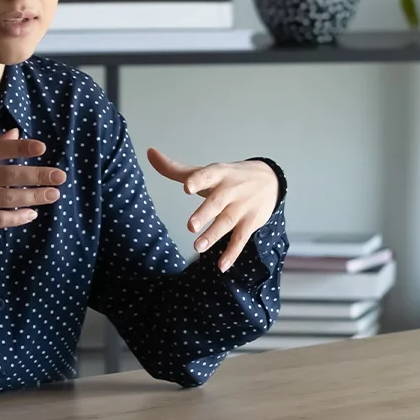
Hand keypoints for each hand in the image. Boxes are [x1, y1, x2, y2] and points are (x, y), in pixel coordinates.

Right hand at [0, 128, 66, 237]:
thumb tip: (16, 133)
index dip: (19, 148)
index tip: (42, 147)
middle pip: (8, 175)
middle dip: (37, 176)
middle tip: (60, 176)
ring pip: (7, 198)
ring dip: (34, 197)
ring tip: (53, 194)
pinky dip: (17, 217)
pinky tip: (32, 213)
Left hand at [146, 148, 278, 271]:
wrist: (270, 181)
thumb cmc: (230, 178)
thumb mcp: (208, 171)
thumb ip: (176, 169)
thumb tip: (149, 153)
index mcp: (218, 174)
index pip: (207, 175)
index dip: (197, 180)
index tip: (187, 187)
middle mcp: (230, 190)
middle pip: (217, 202)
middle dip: (205, 213)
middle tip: (190, 226)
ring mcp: (241, 207)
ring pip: (227, 222)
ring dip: (213, 235)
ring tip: (197, 247)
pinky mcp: (250, 223)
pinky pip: (241, 239)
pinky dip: (232, 253)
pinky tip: (221, 266)